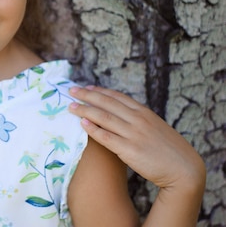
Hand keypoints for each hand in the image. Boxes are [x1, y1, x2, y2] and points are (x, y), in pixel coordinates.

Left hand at [68, 85, 205, 192]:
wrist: (185, 170)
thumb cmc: (170, 151)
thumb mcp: (156, 128)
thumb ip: (140, 120)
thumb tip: (123, 115)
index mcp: (145, 112)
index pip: (117, 97)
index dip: (100, 91)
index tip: (86, 87)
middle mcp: (138, 120)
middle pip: (107, 103)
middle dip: (87, 95)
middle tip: (71, 90)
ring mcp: (133, 134)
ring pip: (104, 117)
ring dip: (85, 110)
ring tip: (71, 106)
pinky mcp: (130, 150)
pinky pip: (106, 137)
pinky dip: (93, 129)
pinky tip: (82, 124)